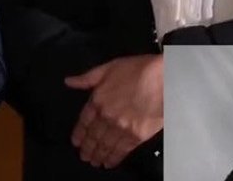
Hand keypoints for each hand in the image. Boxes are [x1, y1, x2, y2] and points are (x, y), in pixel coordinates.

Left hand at [65, 54, 162, 168]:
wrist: (164, 79)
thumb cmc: (136, 70)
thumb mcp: (107, 68)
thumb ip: (86, 78)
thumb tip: (68, 82)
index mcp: (97, 100)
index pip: (84, 122)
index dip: (79, 134)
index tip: (75, 142)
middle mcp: (107, 117)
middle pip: (94, 136)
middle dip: (88, 148)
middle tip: (84, 157)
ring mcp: (122, 128)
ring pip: (106, 145)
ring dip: (98, 155)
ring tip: (94, 162)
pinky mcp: (137, 136)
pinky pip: (122, 150)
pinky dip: (114, 158)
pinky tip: (109, 162)